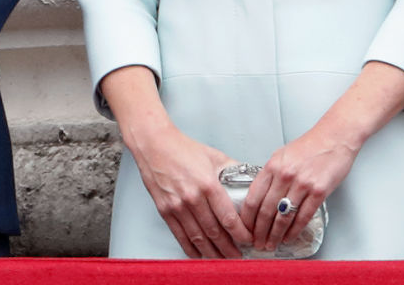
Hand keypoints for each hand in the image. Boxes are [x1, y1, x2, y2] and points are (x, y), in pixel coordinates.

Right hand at [130, 121, 252, 258]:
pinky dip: (192, 249)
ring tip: (223, 259)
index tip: (248, 240)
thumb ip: (232, 169)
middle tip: (238, 256)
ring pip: (199, 239)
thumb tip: (249, 180)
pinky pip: (181, 237)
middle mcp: (192, 197)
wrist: (153, 144)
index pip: (228, 218)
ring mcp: (177, 206)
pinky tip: (200, 254)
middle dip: (230, 249)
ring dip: (213, 253)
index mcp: (207, 184)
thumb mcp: (212, 155)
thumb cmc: (181, 148)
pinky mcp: (165, 211)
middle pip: (215, 233)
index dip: (241, 234)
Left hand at [240, 125, 357, 250]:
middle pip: (266, 210)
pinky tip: (289, 237)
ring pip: (283, 217)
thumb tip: (261, 194)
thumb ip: (271, 174)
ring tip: (271, 244)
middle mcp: (284, 175)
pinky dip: (294, 230)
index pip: (253, 196)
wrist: (334, 139)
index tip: (245, 227)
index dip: (247, 217)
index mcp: (272, 165)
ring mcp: (302, 184)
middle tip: (257, 242)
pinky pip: (303, 217)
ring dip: (275, 234)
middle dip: (259, 231)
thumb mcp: (282, 155)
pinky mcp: (318, 192)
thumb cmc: (309, 146)